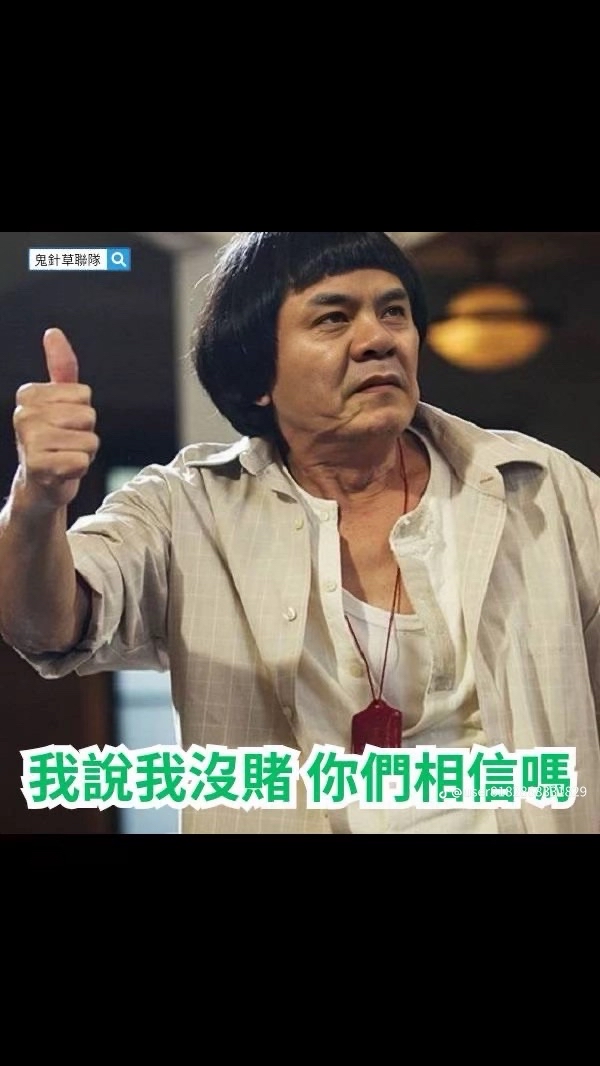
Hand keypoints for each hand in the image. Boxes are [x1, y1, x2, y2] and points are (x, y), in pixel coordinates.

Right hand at [12, 328, 99, 512]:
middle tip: (66, 444)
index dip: (82, 413)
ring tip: (65, 457)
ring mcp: (28, 441)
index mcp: (29, 395)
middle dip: (85, 434)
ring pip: (88, 440)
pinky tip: (63, 471)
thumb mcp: (60, 401)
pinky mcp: (38, 466)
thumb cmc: (55, 440)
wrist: (40, 484)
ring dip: (84, 453)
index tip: (65, 425)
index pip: (83, 395)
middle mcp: (23, 415)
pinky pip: (81, 461)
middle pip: (88, 416)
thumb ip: (60, 367)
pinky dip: (80, 469)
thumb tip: (53, 332)